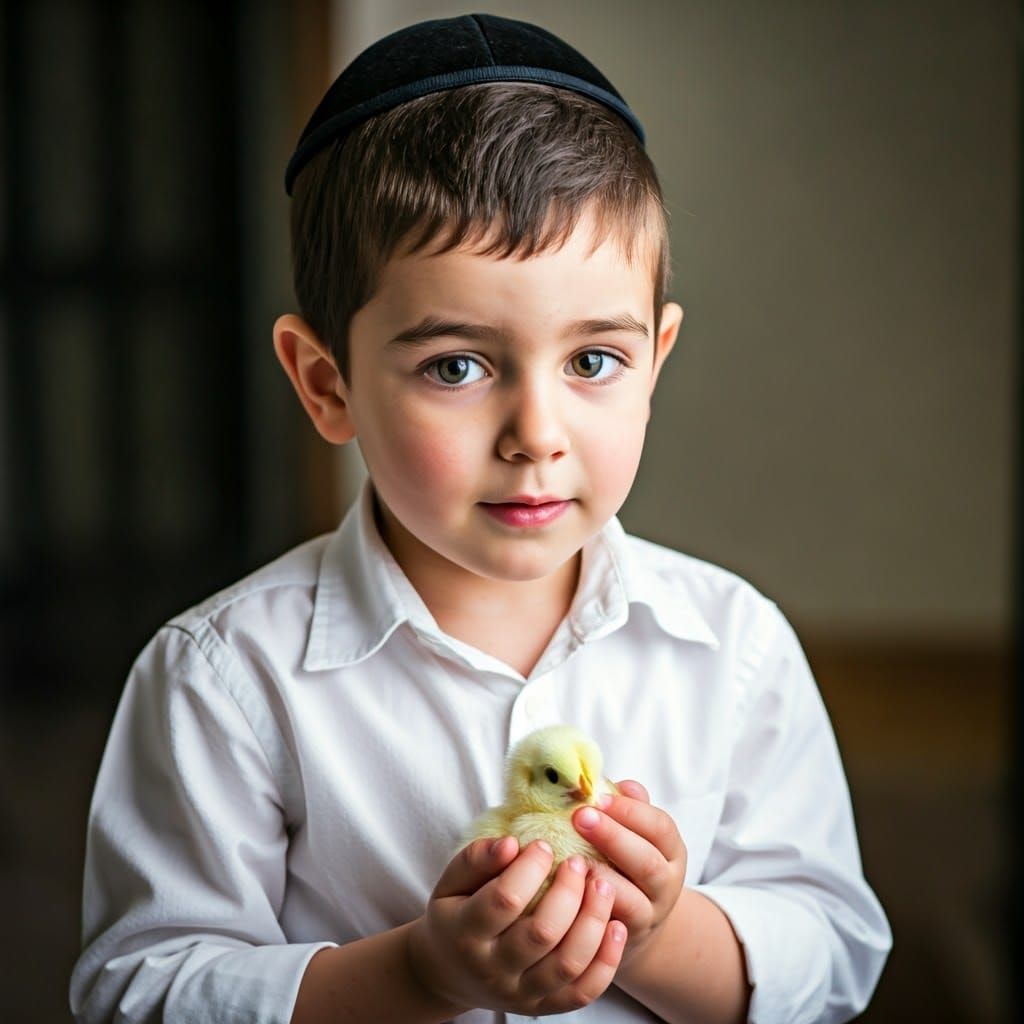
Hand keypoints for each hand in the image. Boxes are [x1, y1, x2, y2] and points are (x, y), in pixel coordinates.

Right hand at [407, 836, 626, 1015]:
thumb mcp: (451, 882)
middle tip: (580, 862)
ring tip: (604, 885)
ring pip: (567, 964)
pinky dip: (606, 961)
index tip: (544, 844)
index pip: (505, 899)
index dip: (530, 868)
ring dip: (594, 921)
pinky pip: (583, 991)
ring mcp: (520, 993)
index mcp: (466, 933)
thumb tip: (511, 843)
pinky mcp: (544, 1007)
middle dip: (569, 891)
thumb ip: (476, 858)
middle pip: (542, 933)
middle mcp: (493, 969)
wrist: (448, 972)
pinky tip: (617, 926)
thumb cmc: (455, 913)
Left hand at [572, 780, 686, 968]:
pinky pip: (611, 926)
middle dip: (613, 837)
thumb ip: (627, 806)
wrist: (637, 920)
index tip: (597, 797)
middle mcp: (666, 882)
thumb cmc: (626, 860)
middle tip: (580, 817)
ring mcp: (649, 914)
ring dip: (602, 877)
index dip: (630, 811)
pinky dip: (593, 908)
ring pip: (632, 899)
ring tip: (575, 858)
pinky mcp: (626, 939)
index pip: (659, 827)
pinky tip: (572, 891)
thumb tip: (616, 783)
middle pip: (647, 862)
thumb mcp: (635, 832)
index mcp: (670, 849)